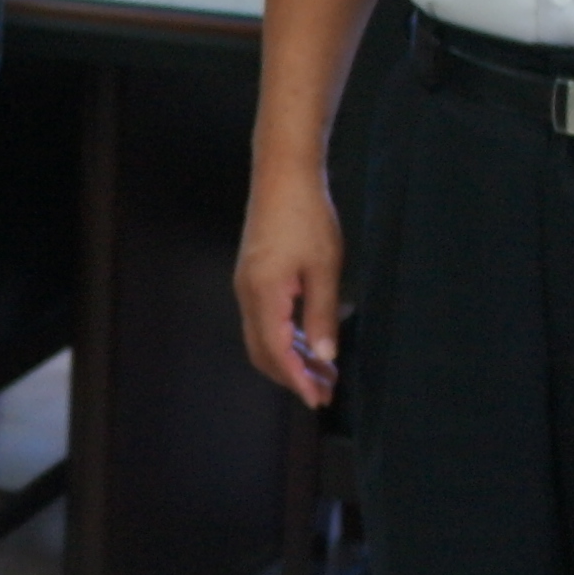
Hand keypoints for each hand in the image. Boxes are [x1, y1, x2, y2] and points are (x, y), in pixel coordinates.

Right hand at [231, 165, 344, 404]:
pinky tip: (311, 340)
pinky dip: (286, 338)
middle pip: (263, 353)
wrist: (283, 175)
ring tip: (325, 370)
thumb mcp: (324, 268)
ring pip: (263, 338)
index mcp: (264, 295)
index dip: (298, 380)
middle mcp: (248, 295)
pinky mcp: (254, 277)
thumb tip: (325, 356)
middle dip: (293, 376)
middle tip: (326, 391)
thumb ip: (322, 315)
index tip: (319, 399)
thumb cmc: (307, 216)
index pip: (277, 353)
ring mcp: (248, 286)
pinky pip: (265, 321)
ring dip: (291, 358)